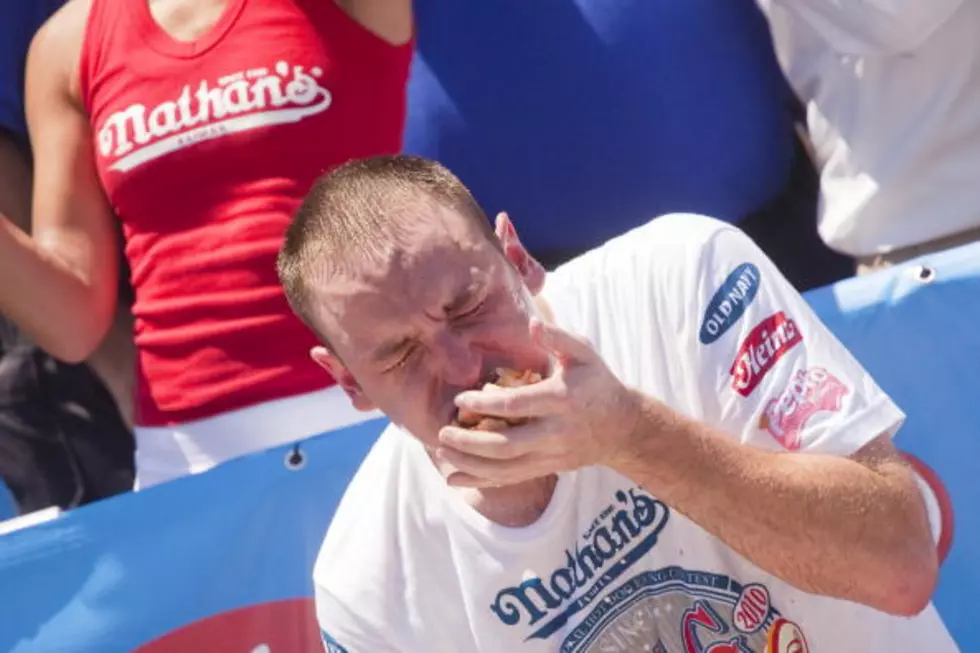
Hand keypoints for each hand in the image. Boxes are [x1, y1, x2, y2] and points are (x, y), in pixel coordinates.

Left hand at [436, 319, 642, 487]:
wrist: (622, 427)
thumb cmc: (597, 382)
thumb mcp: (584, 354)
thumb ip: (558, 337)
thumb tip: (532, 324)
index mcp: (561, 400)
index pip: (517, 405)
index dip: (485, 403)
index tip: (461, 399)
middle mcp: (555, 432)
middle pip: (506, 445)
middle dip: (470, 443)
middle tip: (443, 433)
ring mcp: (551, 454)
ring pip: (505, 467)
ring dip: (470, 464)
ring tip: (441, 452)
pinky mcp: (547, 468)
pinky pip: (510, 479)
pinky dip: (480, 480)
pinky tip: (453, 478)